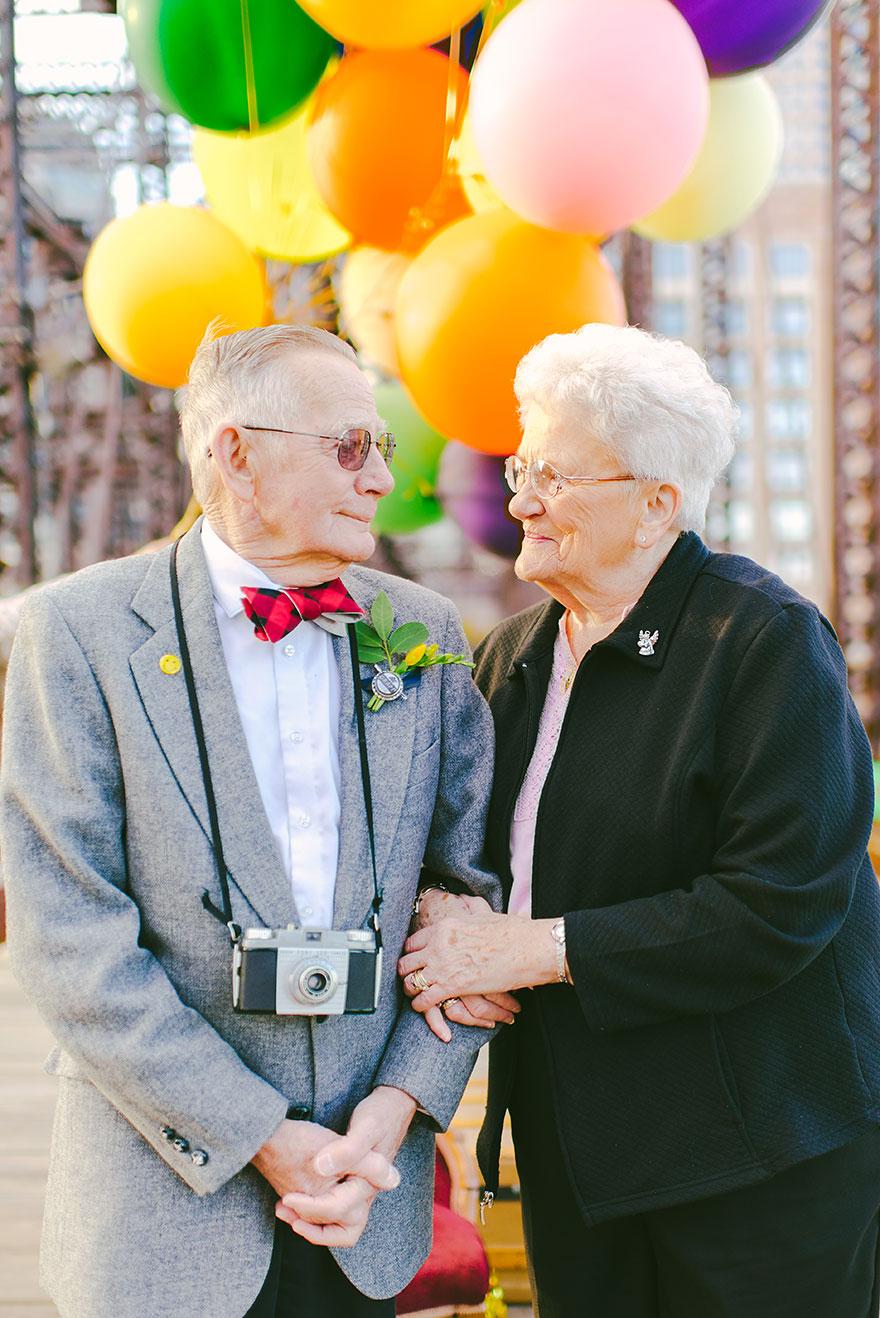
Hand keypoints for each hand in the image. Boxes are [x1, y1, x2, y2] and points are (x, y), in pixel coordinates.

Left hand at [276, 1087, 415, 1247]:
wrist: (393, 1106)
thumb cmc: (380, 1115)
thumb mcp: (367, 1127)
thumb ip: (348, 1150)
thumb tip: (321, 1167)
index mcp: (369, 1184)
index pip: (336, 1209)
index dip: (309, 1208)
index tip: (287, 1198)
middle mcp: (365, 1194)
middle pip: (340, 1230)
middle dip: (309, 1226)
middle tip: (285, 1209)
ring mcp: (357, 1192)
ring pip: (335, 1225)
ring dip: (309, 1222)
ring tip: (284, 1208)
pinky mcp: (349, 1185)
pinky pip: (331, 1209)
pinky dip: (312, 1210)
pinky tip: (293, 1195)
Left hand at [409, 892, 520, 1040]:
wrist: (527, 948)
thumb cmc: (512, 931)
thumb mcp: (484, 914)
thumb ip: (470, 910)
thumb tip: (466, 900)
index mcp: (445, 926)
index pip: (413, 940)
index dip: (410, 952)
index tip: (412, 959)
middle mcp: (439, 944)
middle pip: (407, 961)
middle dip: (405, 971)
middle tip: (408, 977)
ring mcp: (443, 965)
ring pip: (410, 981)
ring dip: (410, 989)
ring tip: (413, 993)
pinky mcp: (453, 986)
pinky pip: (425, 999)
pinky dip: (420, 1005)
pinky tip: (421, 1006)